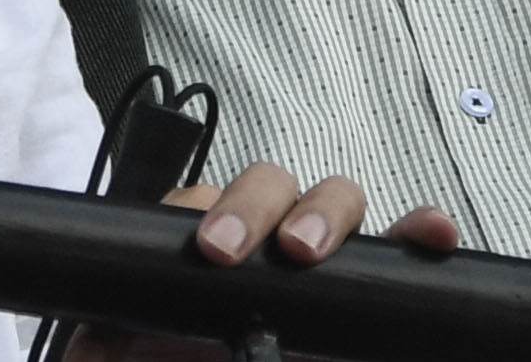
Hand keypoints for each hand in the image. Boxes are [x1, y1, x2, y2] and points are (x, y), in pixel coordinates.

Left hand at [73, 164, 457, 360]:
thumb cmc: (159, 359)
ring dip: (325, 212)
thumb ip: (112, 342)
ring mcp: (316, 262)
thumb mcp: (121, 351)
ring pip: (330, 201)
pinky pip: (394, 253)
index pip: (204, 200)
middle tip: (236, 255)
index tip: (213, 249)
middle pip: (270, 186)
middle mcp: (261, 239)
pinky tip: (432, 235)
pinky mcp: (362, 291)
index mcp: (199, 242)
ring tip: (308, 251)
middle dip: (257, 207)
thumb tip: (99, 349)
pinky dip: (415, 234)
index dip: (212, 208)